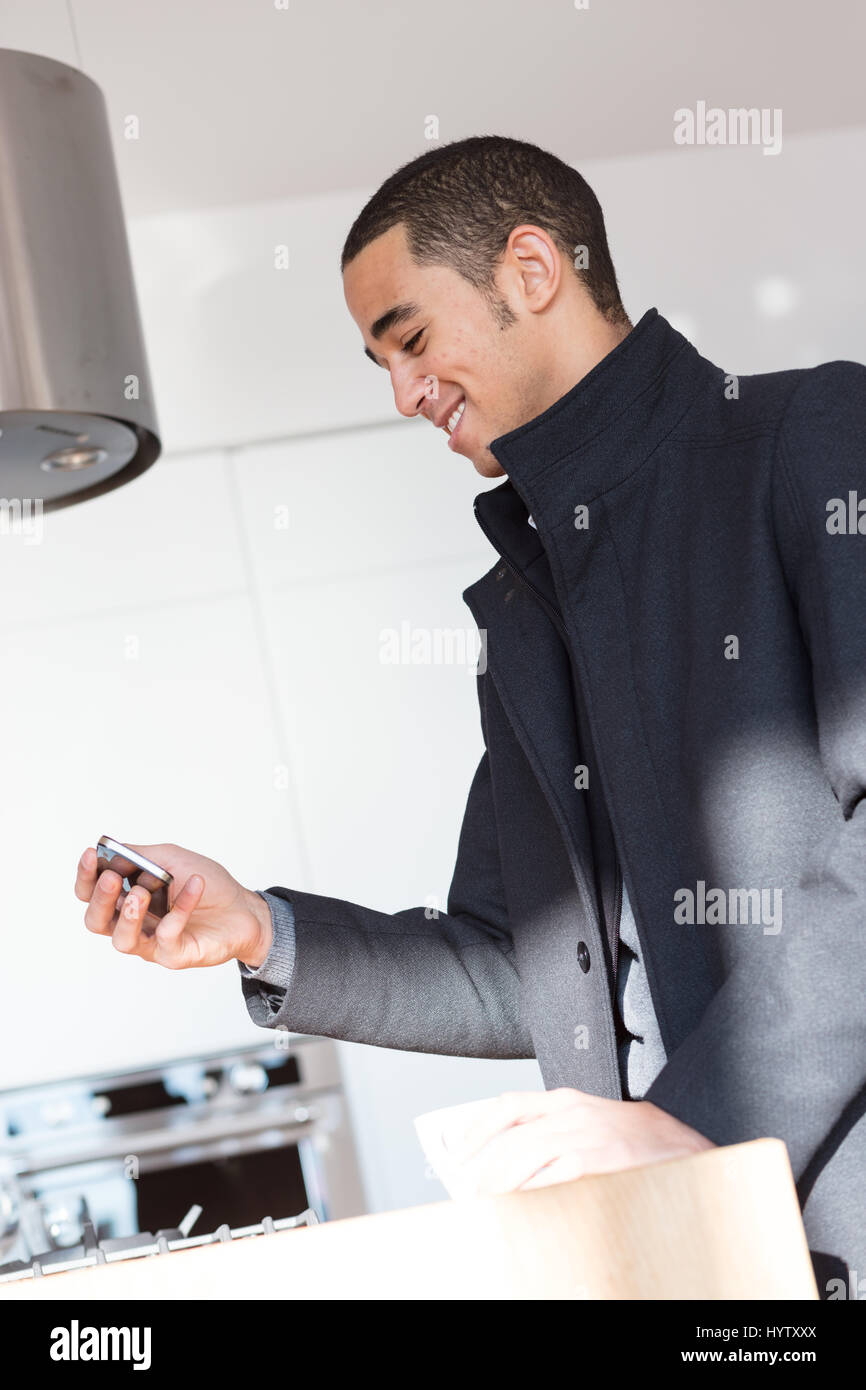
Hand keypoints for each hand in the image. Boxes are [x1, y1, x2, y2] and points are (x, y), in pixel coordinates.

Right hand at [75, 843, 272, 970]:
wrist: (245, 909)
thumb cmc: (207, 884)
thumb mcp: (171, 859)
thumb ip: (141, 856)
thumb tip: (112, 854)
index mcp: (126, 898)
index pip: (90, 893)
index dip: (85, 877)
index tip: (90, 855)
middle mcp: (133, 923)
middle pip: (96, 922)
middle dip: (100, 900)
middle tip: (112, 879)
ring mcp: (152, 943)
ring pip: (122, 940)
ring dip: (128, 914)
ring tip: (143, 893)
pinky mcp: (174, 955)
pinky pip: (168, 935)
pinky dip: (181, 907)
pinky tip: (195, 884)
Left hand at [435, 1088, 714, 1196]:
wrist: (689, 1150)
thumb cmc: (640, 1142)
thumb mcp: (593, 1124)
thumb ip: (556, 1132)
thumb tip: (510, 1161)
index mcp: (569, 1101)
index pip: (509, 1106)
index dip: (477, 1127)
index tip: (459, 1150)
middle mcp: (573, 1114)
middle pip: (510, 1139)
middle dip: (484, 1169)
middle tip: (471, 1193)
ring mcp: (586, 1138)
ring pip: (524, 1158)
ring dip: (500, 1186)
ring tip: (489, 1204)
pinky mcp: (598, 1163)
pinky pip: (551, 1181)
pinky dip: (531, 1196)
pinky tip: (521, 1208)